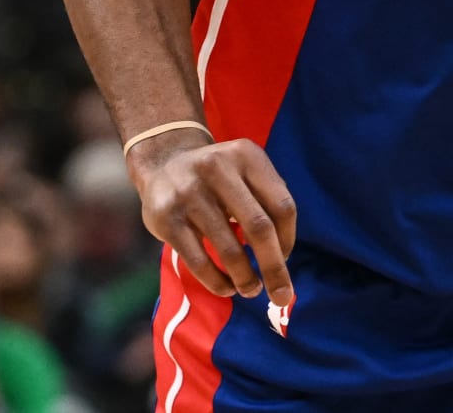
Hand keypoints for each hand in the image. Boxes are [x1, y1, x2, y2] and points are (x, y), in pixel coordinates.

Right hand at [127, 135, 296, 307]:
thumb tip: (283, 257)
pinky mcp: (166, 218)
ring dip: (245, 278)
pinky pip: (198, 260)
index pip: (282, 205)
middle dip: (274, 268)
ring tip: (251, 290)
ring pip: (229, 248)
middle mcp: (218, 168)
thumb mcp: (245, 171)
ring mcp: (190, 193)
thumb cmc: (219, 177)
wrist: (164, 162)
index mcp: (247, 156)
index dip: (288, 239)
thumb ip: (267, 201)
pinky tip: (226, 288)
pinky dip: (216, 281)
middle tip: (282, 297)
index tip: (285, 259)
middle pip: (260, 227)